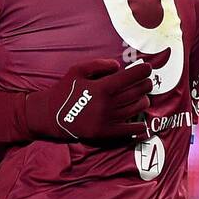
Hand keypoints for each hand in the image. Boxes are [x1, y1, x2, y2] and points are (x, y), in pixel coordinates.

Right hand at [26, 58, 153, 144]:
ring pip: (138, 108)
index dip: (144, 70)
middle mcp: (108, 104)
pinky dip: (140, 126)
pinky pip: (131, 130)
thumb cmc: (64, 90)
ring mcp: (109, 120)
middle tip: (146, 81)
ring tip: (141, 97)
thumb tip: (119, 66)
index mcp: (102, 88)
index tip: (147, 68)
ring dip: (144, 100)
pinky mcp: (107, 133)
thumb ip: (99, 64)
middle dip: (146, 84)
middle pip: (139, 91)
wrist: (51, 115)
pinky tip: (142, 122)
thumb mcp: (77, 70)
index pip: (132, 77)